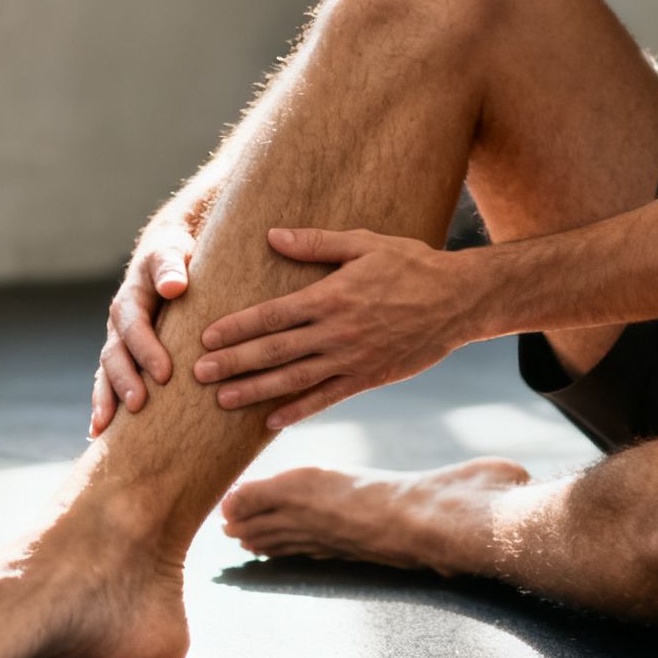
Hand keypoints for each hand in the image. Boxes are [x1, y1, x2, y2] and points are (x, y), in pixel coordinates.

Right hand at [91, 222, 194, 436]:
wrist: (167, 257)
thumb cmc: (176, 255)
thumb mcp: (171, 251)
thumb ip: (170, 265)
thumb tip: (174, 287)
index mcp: (130, 301)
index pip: (134, 327)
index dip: (146, 350)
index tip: (165, 374)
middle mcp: (119, 325)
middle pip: (114, 355)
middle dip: (124, 381)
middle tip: (140, 405)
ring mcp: (119, 344)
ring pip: (106, 374)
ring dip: (106, 400)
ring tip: (106, 428)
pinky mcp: (125, 359)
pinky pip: (109, 384)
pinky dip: (104, 407)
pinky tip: (100, 434)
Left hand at [193, 227, 476, 428]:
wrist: (459, 300)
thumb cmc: (411, 264)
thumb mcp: (364, 243)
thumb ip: (316, 243)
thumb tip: (272, 235)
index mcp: (331, 296)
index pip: (272, 314)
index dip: (237, 327)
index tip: (206, 336)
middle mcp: (337, 331)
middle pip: (275, 350)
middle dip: (233, 362)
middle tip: (198, 373)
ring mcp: (353, 359)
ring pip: (294, 379)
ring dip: (255, 390)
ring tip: (221, 401)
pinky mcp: (369, 377)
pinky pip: (327, 397)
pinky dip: (298, 410)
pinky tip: (271, 421)